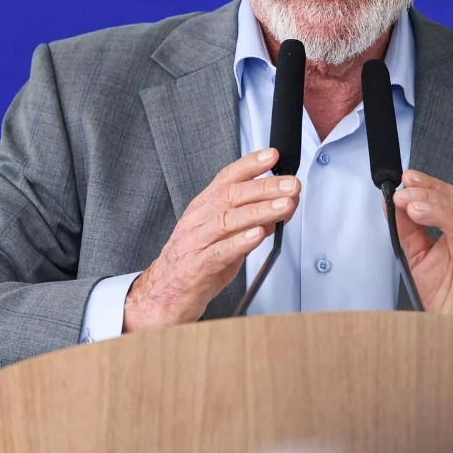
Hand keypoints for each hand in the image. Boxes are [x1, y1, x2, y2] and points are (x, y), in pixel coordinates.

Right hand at [124, 148, 298, 332]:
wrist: (162, 296)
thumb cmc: (193, 265)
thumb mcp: (222, 238)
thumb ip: (247, 224)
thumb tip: (277, 209)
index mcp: (202, 209)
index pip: (226, 179)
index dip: (249, 165)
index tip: (272, 156)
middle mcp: (197, 221)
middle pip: (231, 196)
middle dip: (265, 188)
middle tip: (290, 185)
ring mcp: (194, 243)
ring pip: (228, 220)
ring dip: (259, 211)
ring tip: (283, 206)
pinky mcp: (196, 267)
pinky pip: (220, 252)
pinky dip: (241, 242)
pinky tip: (258, 235)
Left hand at [389, 169, 452, 318]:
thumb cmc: (447, 298)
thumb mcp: (418, 257)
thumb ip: (407, 231)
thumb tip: (392, 205)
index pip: (449, 200)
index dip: (429, 185)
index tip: (406, 179)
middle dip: (427, 189)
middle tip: (404, 187)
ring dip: (431, 202)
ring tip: (408, 200)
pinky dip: (442, 219)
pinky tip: (422, 212)